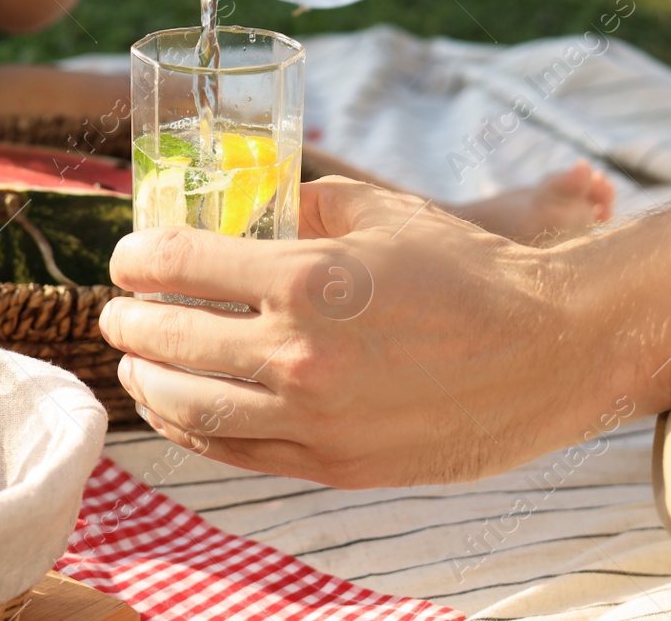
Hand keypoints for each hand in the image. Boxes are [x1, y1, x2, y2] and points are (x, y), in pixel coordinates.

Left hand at [99, 178, 622, 487]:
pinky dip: (191, 429)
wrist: (552, 351)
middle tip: (118, 311)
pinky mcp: (334, 463)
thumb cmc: (469, 271)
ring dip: (147, 381)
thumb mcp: (377, 210)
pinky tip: (179, 409)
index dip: (136, 257)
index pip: (178, 265)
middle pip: (168, 340)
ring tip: (136, 363)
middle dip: (128, 322)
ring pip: (189, 408)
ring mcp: (314, 420)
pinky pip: (234, 452)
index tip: (127, 257)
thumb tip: (242, 211)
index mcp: (306, 281)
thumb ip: (297, 208)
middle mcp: (299, 356)